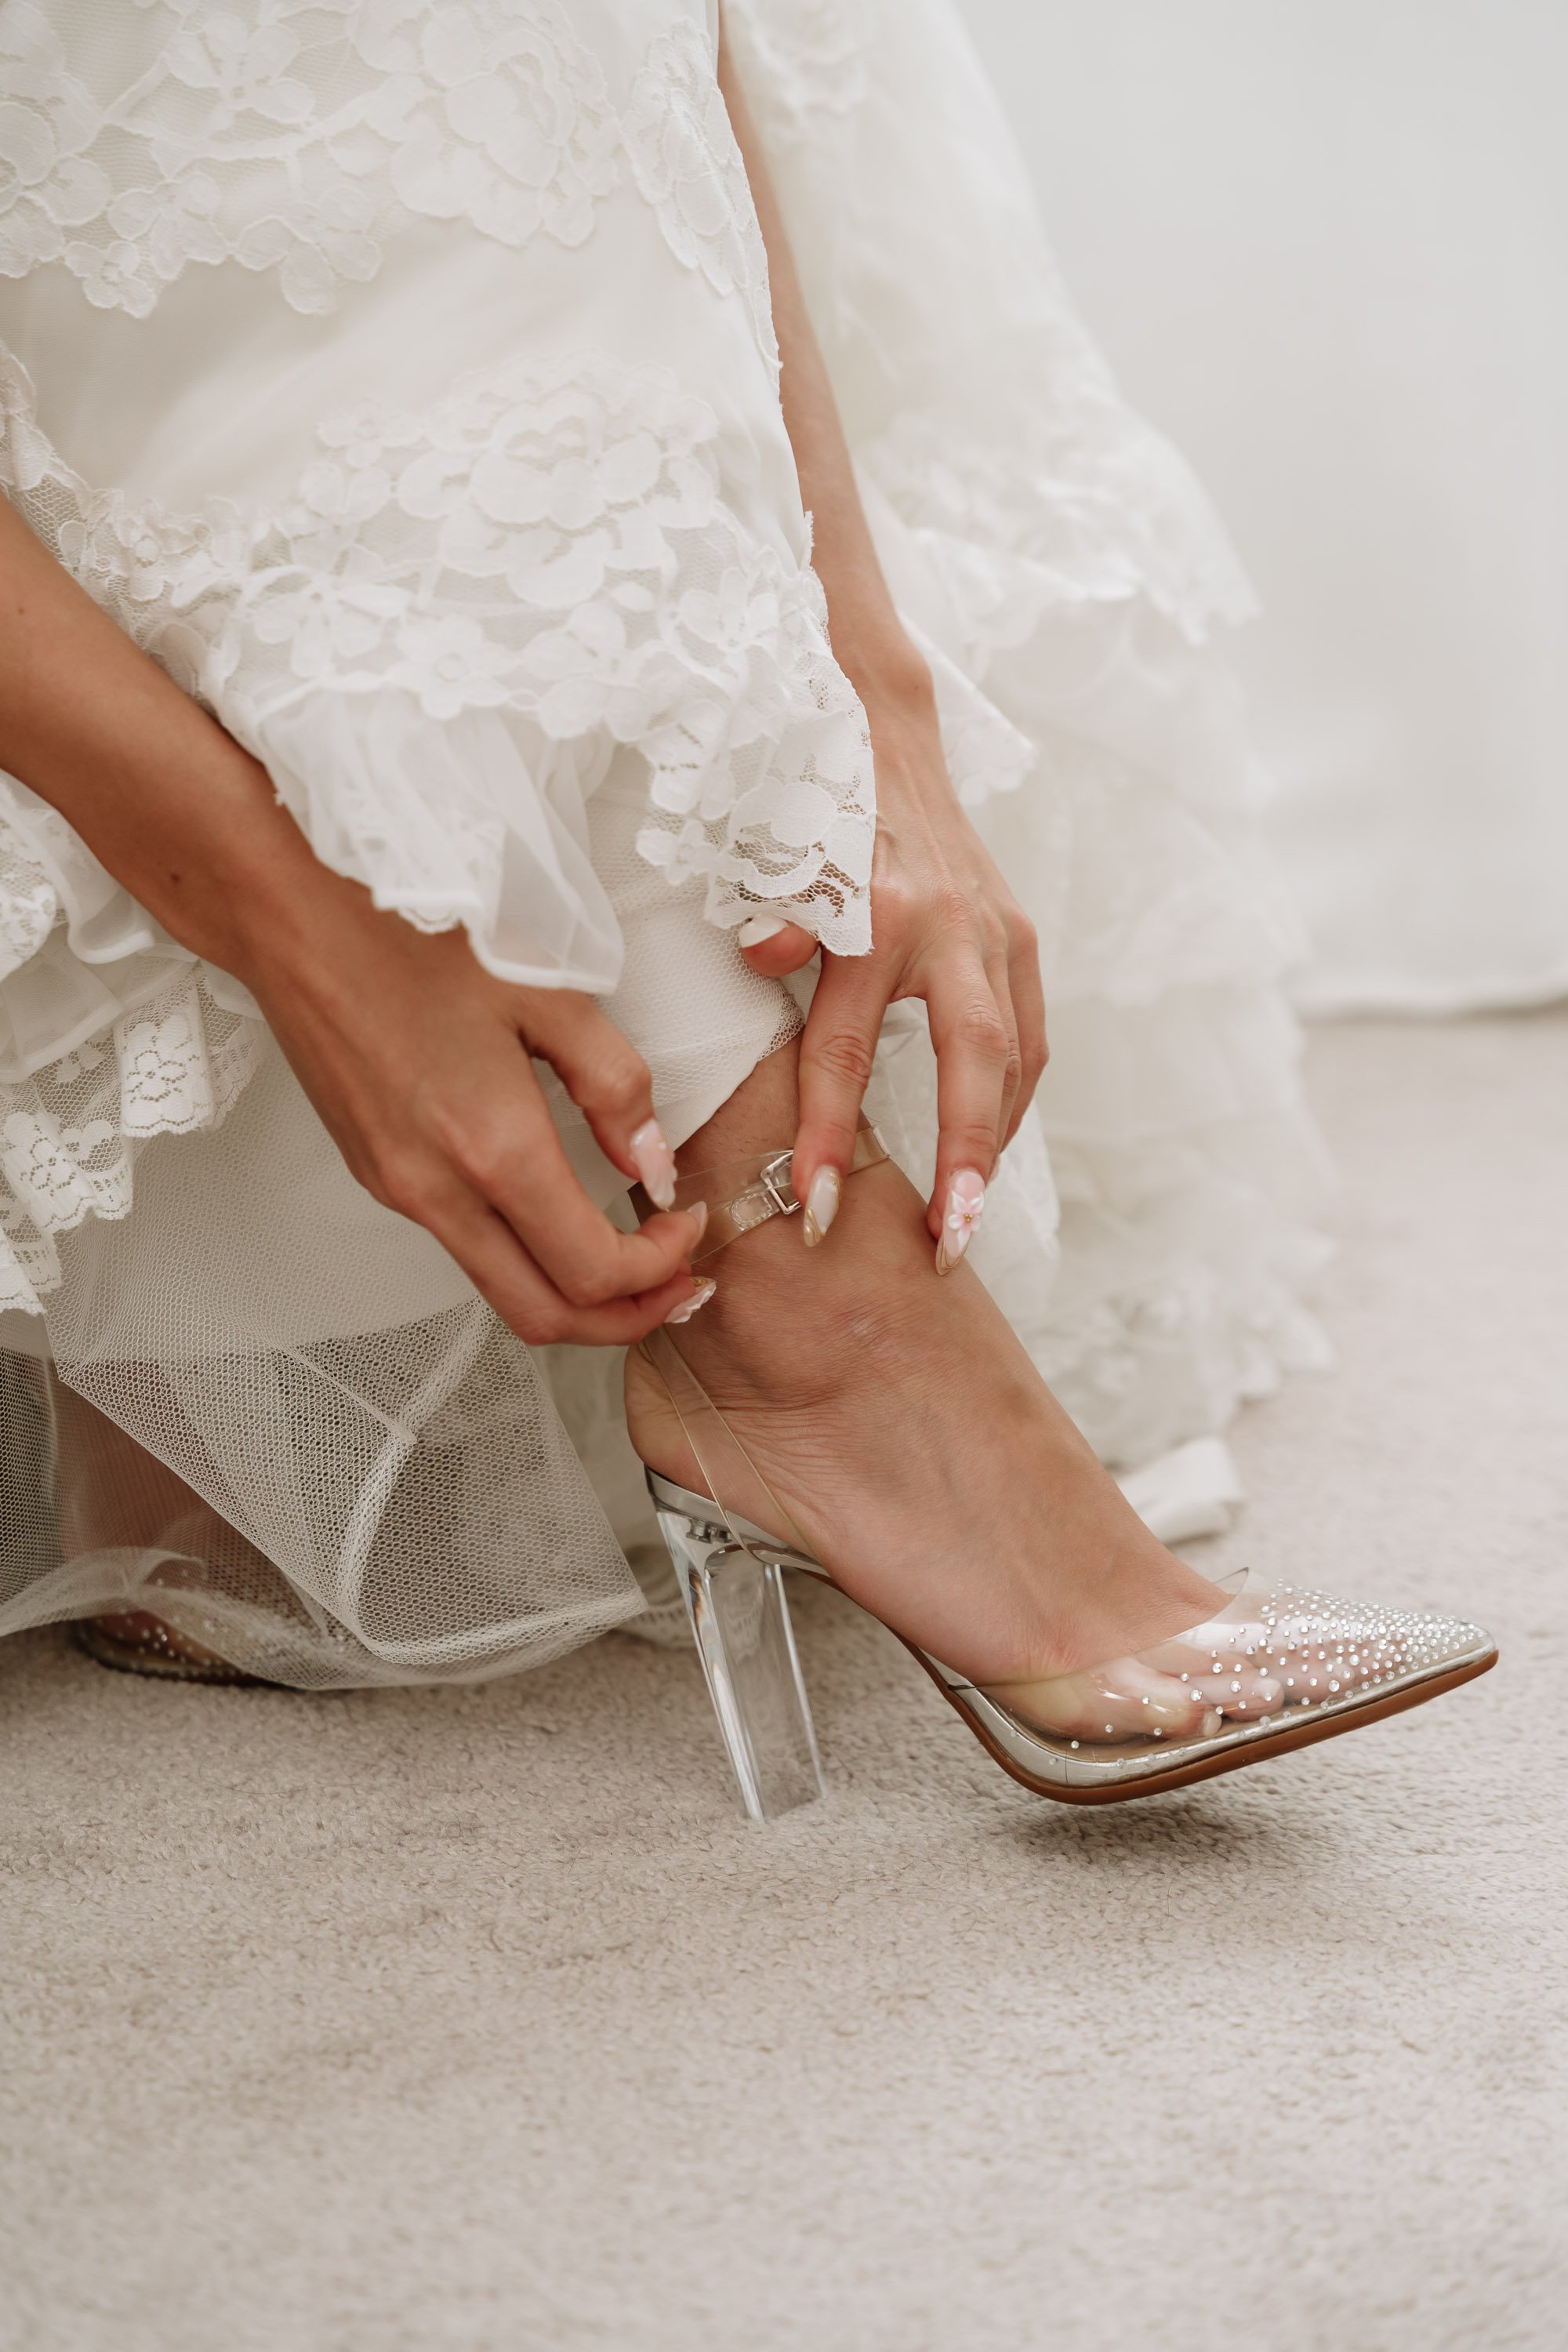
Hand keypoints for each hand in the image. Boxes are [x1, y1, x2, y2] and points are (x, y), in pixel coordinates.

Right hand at [228, 878, 709, 1345]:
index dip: (658, 1268)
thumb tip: (651, 1160)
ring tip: (629, 1255)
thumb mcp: (548, 992)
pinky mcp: (377, 1176)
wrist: (292, 915)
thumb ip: (614, 1086)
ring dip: (573, 1295)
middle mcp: (438, 1190)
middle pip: (544, 1317)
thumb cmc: (410, 932)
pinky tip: (556, 1211)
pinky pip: (462, 1247)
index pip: (591, 1271)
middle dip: (624, 1317)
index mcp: (491, 1147)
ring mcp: (399, 1191)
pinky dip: (523, 1256)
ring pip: (499, 1291)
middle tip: (675, 1280)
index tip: (686, 1223)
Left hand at [742, 658, 1046, 1259]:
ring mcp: (997, 930)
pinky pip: (1029, 1036)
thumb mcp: (773, 858)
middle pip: (973, 1062)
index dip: (826, 1135)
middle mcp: (949, 926)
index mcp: (875, 915)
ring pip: (1015, 1057)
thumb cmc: (813, 812)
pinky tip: (984, 1145)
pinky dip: (1010, 1098)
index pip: (844, 1050)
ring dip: (993, 1142)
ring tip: (965, 1217)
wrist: (883, 734)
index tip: (813, 1210)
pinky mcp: (1020, 933)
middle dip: (963, 1160)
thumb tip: (759, 957)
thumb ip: (770, 913)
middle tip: (949, 1241)